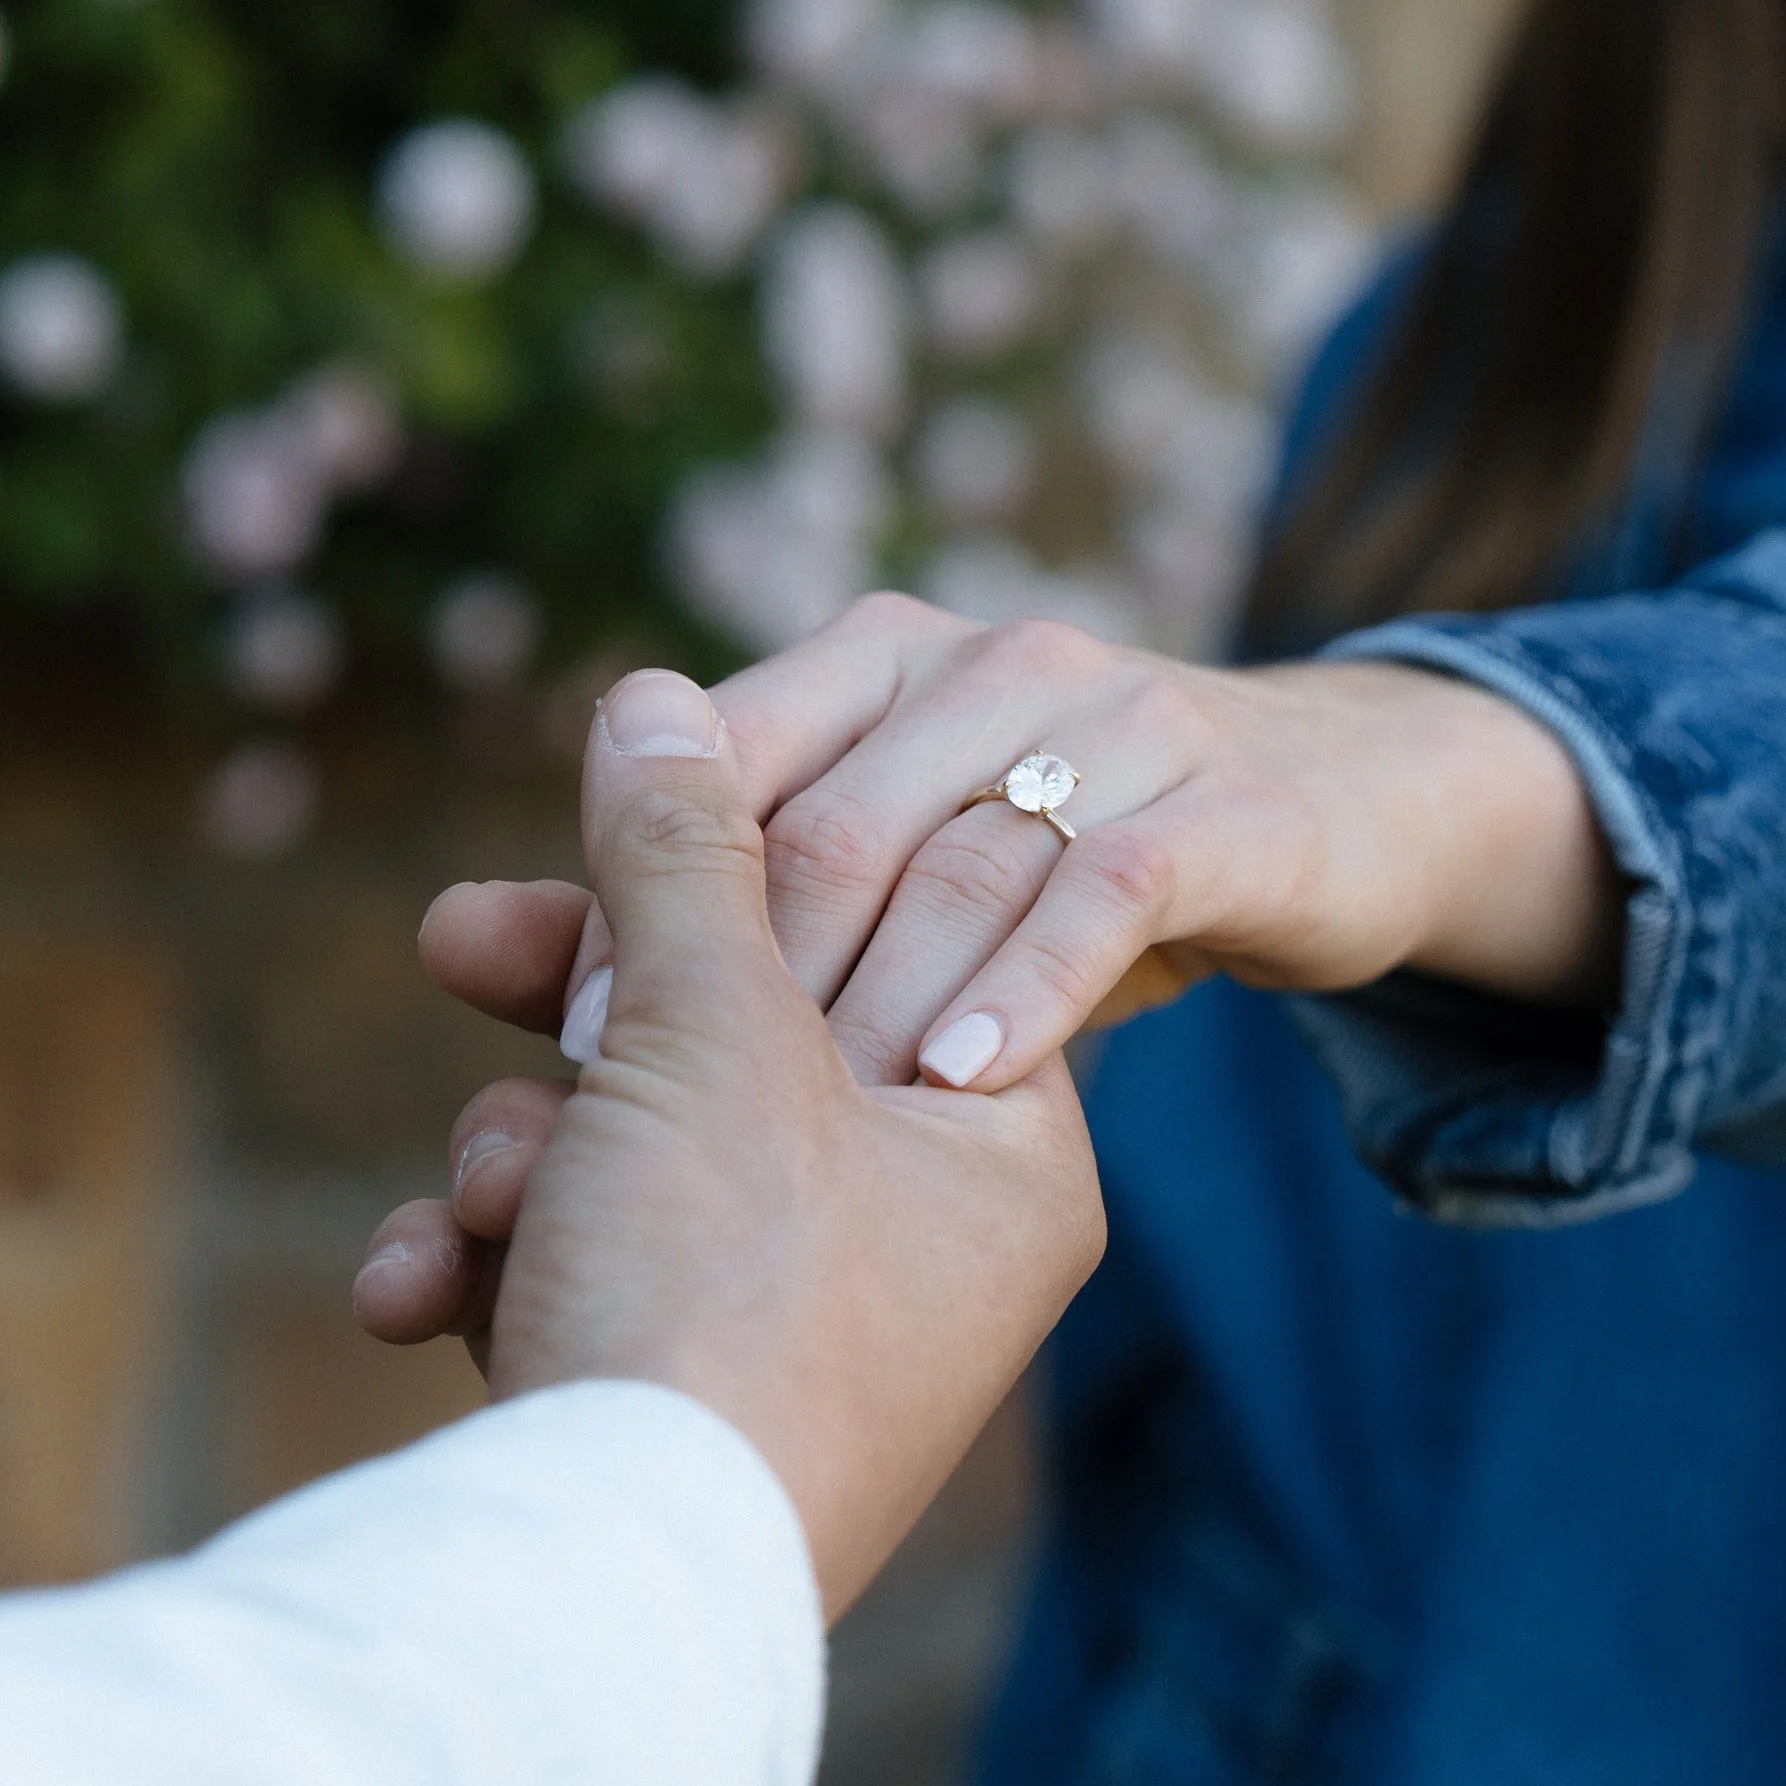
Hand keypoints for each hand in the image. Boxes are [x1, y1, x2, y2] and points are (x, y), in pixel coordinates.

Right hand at [352, 668, 1103, 1621]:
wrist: (597, 1606)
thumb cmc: (716, 1300)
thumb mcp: (707, 1033)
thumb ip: (686, 854)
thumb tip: (654, 694)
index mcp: (1010, 1153)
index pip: (898, 935)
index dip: (744, 875)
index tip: (629, 842)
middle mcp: (930, 1250)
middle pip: (743, 1042)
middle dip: (585, 1020)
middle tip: (477, 946)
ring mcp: (802, 1340)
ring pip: (637, 1155)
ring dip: (526, 1157)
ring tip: (498, 1199)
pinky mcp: (679, 1413)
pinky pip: (588, 1277)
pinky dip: (495, 1268)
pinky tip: (424, 1293)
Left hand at [429, 595, 1619, 1110]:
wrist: (1337, 815)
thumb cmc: (1057, 861)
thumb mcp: (879, 875)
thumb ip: (676, 909)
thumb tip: (448, 930)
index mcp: (881, 656)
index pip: (722, 761)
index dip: (635, 897)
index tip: (562, 1034)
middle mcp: (992, 660)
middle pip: (826, 819)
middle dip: (724, 975)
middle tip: (644, 1111)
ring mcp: (1122, 721)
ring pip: (956, 855)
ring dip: (862, 1000)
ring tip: (789, 1129)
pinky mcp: (1233, 806)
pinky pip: (1110, 885)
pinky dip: (1032, 982)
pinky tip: (962, 1080)